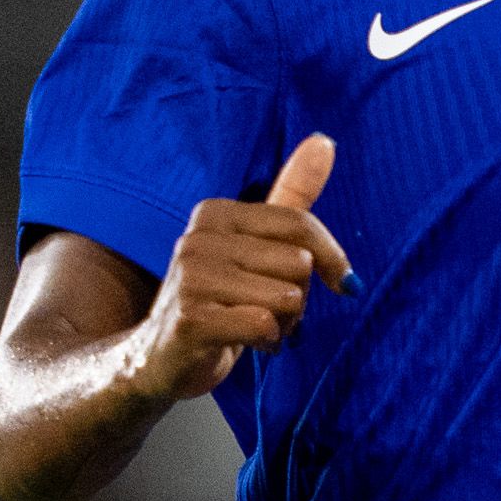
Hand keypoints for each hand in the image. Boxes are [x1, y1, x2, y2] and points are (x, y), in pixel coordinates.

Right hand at [137, 135, 350, 403]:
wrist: (157, 360)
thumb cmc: (217, 302)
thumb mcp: (255, 245)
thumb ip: (289, 195)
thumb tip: (325, 140)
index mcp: (215, 214)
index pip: (299, 226)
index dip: (333, 260)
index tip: (342, 283)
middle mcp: (198, 238)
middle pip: (298, 265)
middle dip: (298, 299)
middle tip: (269, 310)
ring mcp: (190, 278)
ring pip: (285, 298)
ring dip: (284, 325)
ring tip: (254, 327)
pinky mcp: (191, 319)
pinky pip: (263, 325)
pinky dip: (267, 343)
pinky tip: (245, 343)